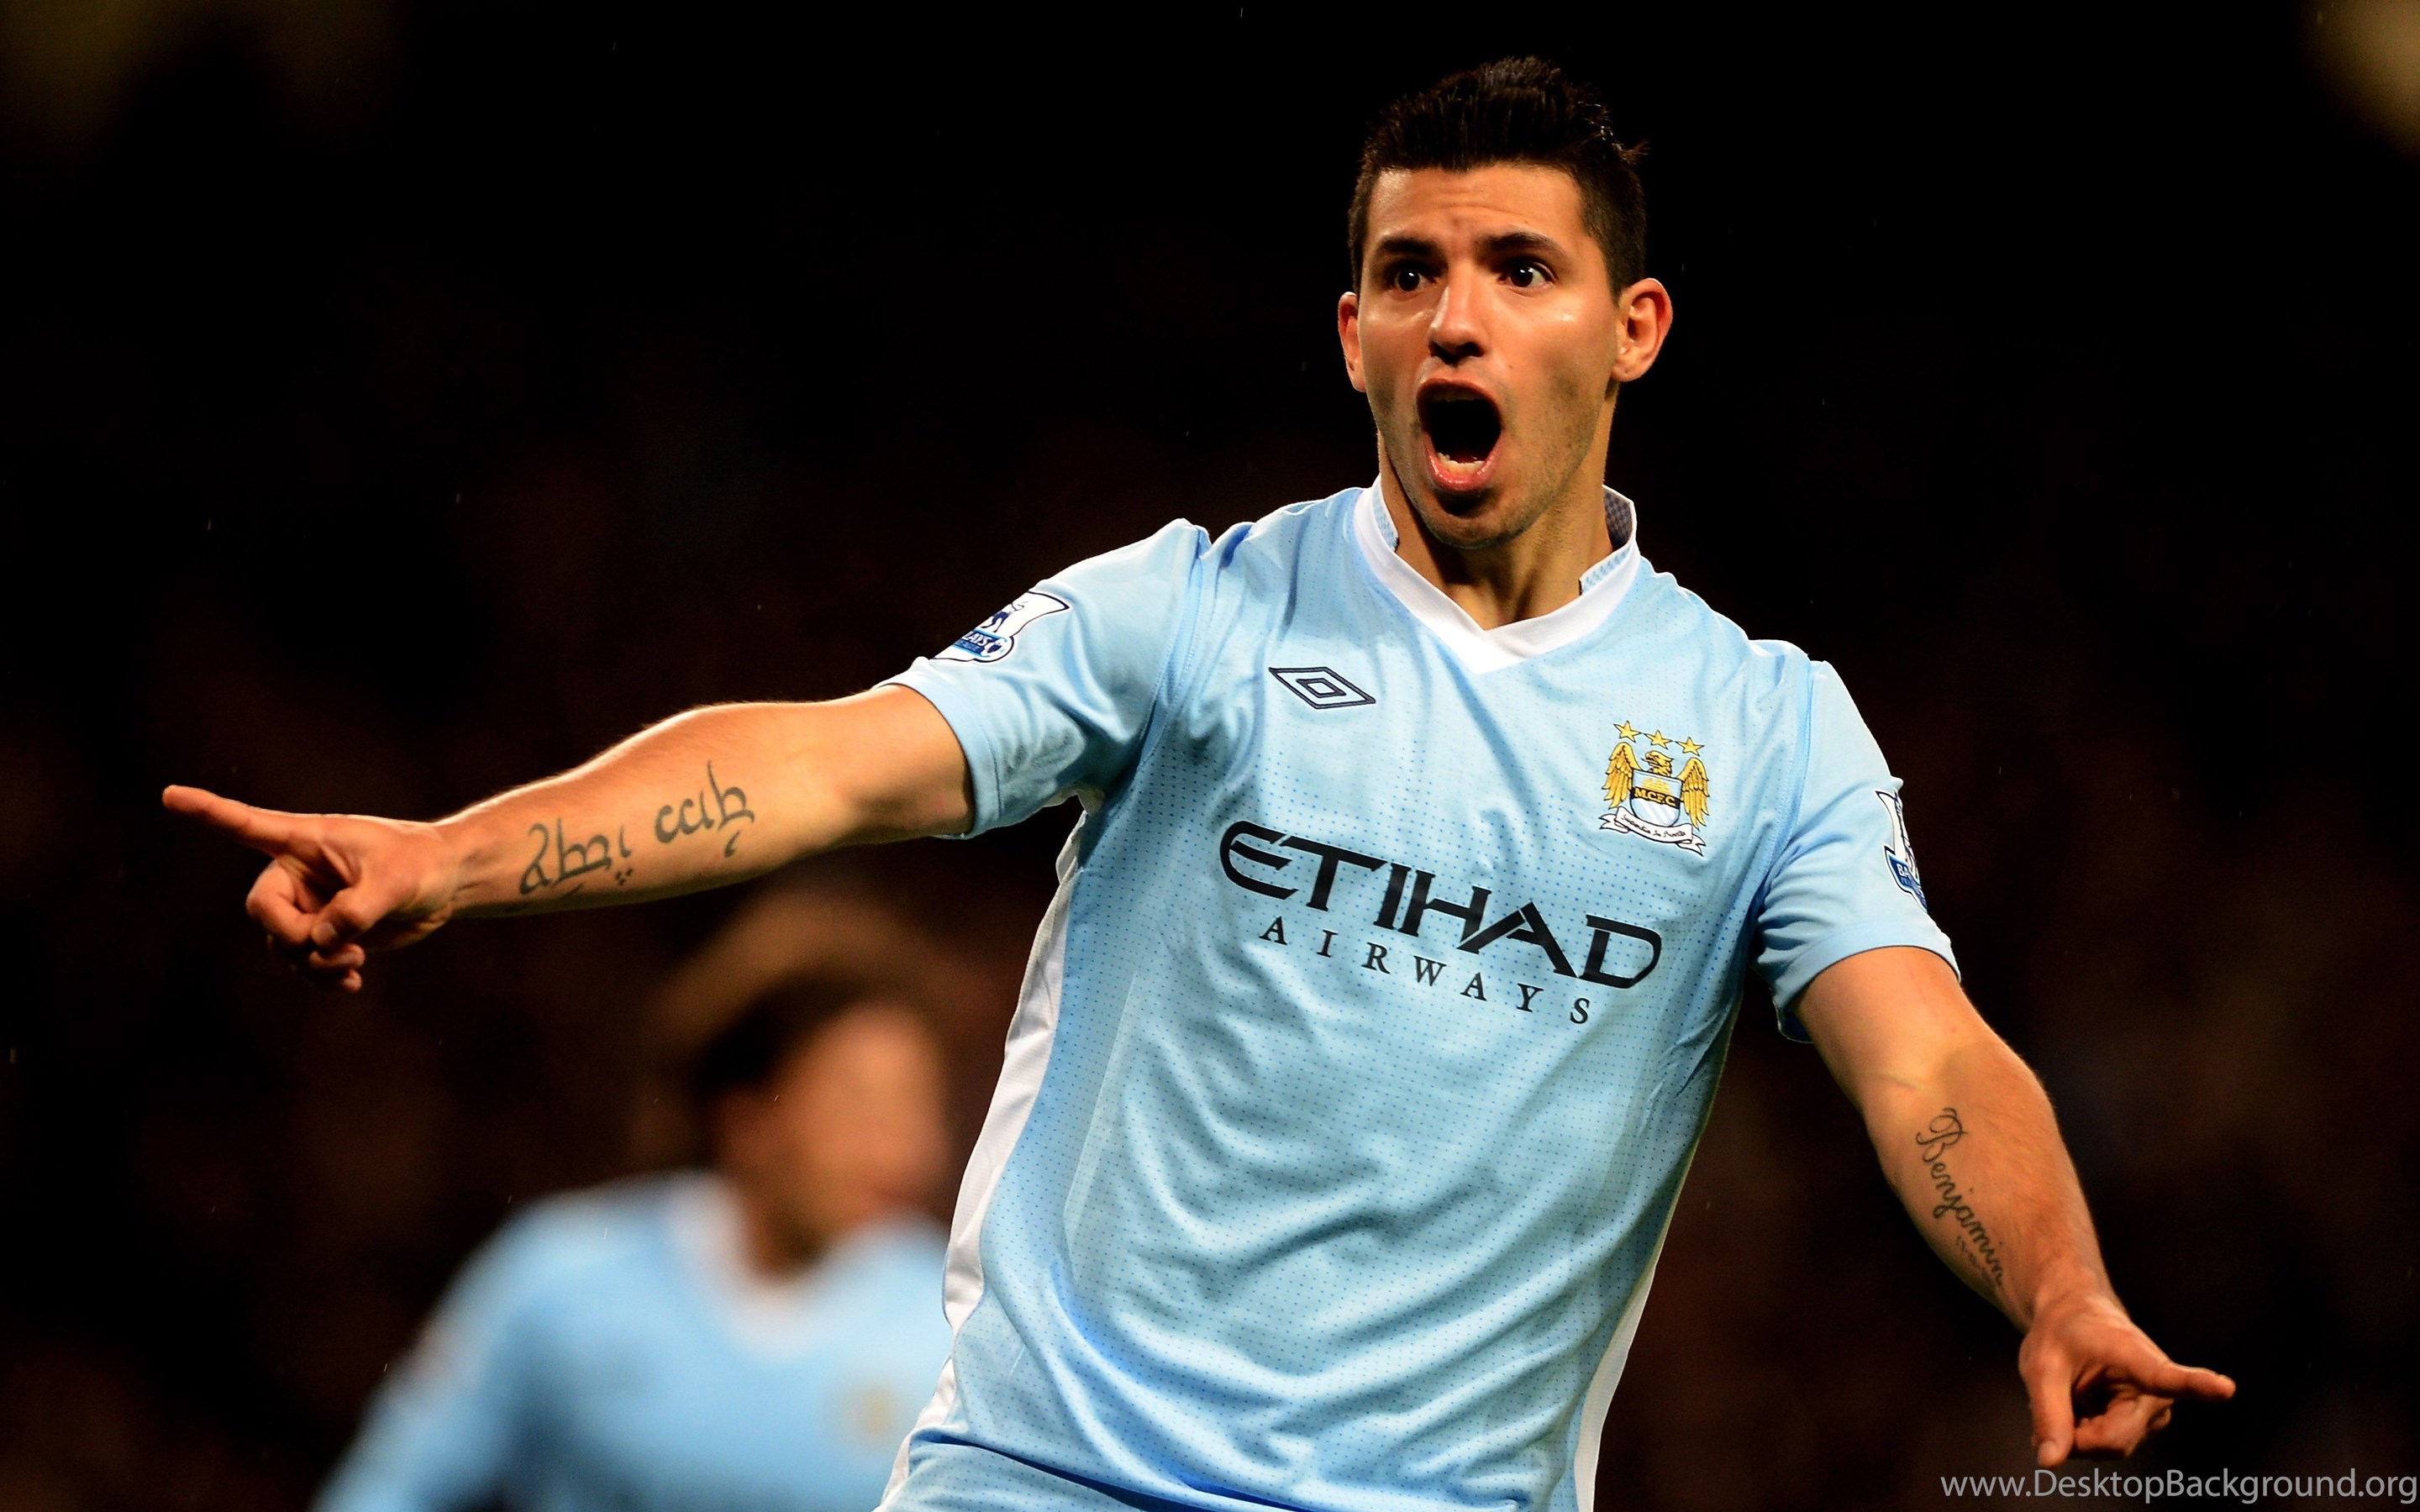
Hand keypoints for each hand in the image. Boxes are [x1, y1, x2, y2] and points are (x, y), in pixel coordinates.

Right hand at [163, 785, 462, 991]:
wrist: (444, 883)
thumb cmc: (421, 864)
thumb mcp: (397, 881)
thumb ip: (359, 908)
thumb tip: (323, 938)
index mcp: (305, 840)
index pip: (247, 825)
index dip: (207, 813)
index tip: (168, 794)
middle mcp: (296, 872)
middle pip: (262, 911)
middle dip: (293, 937)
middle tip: (335, 946)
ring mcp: (308, 904)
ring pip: (284, 944)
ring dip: (314, 963)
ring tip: (355, 962)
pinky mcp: (323, 931)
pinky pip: (304, 963)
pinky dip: (322, 977)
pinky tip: (351, 984)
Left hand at [2019, 1290, 2234, 1466]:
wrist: (2075, 1321)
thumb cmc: (2061, 1336)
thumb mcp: (2041, 1367)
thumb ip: (2048, 1414)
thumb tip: (2050, 1462)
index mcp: (2139, 1360)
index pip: (2169, 1378)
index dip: (2198, 1385)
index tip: (2225, 1387)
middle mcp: (2158, 1392)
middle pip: (2113, 1440)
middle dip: (2074, 1433)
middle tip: (2052, 1402)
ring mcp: (2155, 1413)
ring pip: (2109, 1446)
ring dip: (2079, 1431)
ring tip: (2071, 1393)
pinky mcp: (2146, 1425)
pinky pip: (2109, 1445)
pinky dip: (2084, 1432)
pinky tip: (2079, 1406)